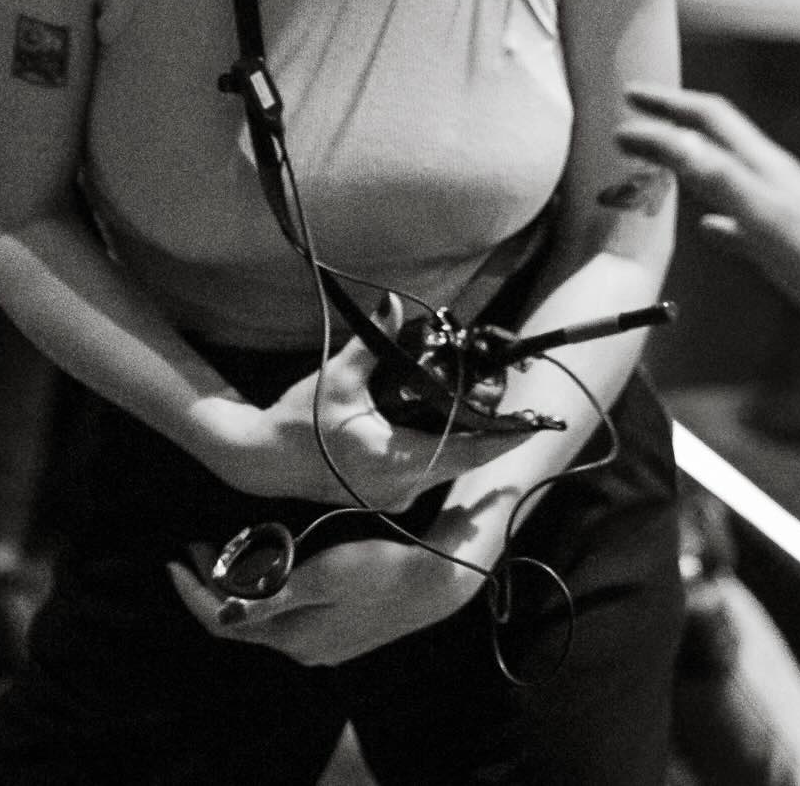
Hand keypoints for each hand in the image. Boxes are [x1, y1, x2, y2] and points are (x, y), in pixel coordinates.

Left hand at [168, 532, 473, 666]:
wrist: (432, 582)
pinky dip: (265, 590)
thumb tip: (220, 614)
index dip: (193, 594)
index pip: (223, 623)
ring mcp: (320, 641)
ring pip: (263, 616)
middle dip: (212, 584)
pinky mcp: (335, 629)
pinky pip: (285, 614)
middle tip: (196, 546)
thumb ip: (270, 597)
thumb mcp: (320, 578)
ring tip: (225, 549)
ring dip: (239, 585)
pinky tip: (267, 564)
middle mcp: (302, 647)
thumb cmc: (377, 570)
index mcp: (293, 637)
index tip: (173, 562)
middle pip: (240, 621)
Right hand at [223, 302, 533, 507]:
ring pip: (447, 468)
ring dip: (467, 442)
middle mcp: (403, 486)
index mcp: (398, 460)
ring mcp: (395, 495)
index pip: (467, 451)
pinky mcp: (387, 494)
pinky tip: (450, 426)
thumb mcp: (338, 378)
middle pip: (463, 460)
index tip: (535, 423)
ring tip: (491, 412)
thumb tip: (393, 304)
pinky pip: (429, 471)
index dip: (503, 437)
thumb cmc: (299, 421)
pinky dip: (444, 449)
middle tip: (517, 406)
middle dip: (490, 433)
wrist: (264, 459)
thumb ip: (372, 343)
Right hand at [618, 82, 799, 235]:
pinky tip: (711, 229)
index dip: (668, 104)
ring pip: (726, 177)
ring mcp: (782, 216)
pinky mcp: (788, 251)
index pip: (709, 119)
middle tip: (638, 116)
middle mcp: (774, 185)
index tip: (631, 97)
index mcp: (766, 170)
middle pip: (717, 140)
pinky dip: (716, 216)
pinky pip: (743, 223)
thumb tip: (670, 140)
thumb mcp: (767, 215)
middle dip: (676, 124)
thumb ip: (719, 177)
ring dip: (689, 164)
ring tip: (661, 163)